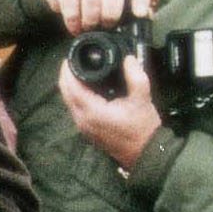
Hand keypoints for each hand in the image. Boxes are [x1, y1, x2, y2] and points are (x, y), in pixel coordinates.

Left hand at [58, 46, 163, 169]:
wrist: (146, 153)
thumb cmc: (143, 128)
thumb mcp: (142, 98)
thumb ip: (135, 75)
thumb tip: (128, 59)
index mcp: (92, 111)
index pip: (71, 87)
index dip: (67, 71)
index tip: (70, 58)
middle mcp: (83, 120)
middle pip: (66, 94)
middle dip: (66, 77)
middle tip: (71, 62)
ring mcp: (84, 127)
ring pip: (69, 103)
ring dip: (70, 87)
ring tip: (77, 72)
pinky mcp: (88, 131)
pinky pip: (75, 110)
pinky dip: (76, 97)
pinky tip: (85, 89)